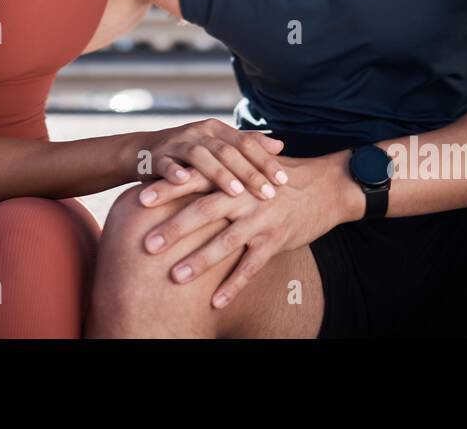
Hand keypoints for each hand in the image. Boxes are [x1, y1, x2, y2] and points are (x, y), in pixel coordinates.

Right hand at [133, 119, 288, 201]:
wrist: (143, 152)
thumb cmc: (189, 154)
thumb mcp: (217, 146)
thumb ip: (246, 144)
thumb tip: (280, 145)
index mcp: (216, 129)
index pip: (246, 143)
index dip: (265, 161)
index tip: (284, 180)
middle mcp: (198, 133)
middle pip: (228, 151)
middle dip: (249, 172)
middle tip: (268, 193)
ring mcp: (176, 143)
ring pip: (200, 156)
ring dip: (218, 174)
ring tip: (236, 192)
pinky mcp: (155, 157)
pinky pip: (166, 164)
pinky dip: (175, 173)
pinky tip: (185, 182)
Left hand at [141, 153, 347, 307]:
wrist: (327, 186)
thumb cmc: (280, 176)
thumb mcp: (251, 165)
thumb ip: (219, 168)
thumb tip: (180, 169)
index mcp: (234, 175)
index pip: (195, 180)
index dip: (167, 188)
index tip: (139, 199)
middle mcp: (245, 195)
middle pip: (204, 211)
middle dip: (174, 228)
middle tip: (146, 243)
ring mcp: (262, 219)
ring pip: (226, 242)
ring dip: (199, 261)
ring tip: (175, 276)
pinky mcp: (277, 240)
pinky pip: (252, 266)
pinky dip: (233, 285)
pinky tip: (214, 302)